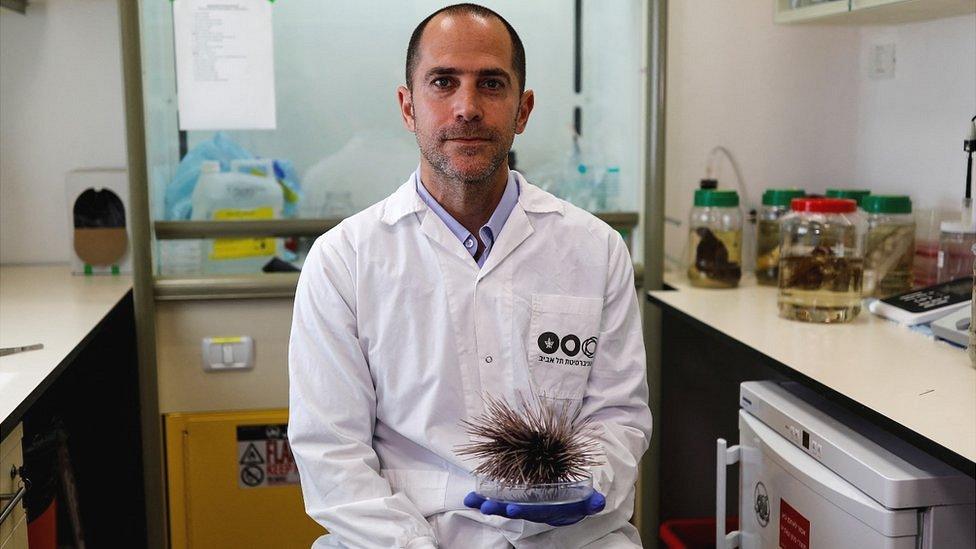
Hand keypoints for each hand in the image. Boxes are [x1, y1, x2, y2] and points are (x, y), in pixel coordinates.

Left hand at [463, 491, 605, 526]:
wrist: (571, 503)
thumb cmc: (577, 500)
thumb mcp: (587, 502)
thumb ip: (592, 502)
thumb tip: (598, 502)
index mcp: (549, 511)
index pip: (535, 512)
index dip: (523, 511)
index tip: (512, 509)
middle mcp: (534, 511)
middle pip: (514, 511)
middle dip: (500, 510)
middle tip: (486, 506)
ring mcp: (524, 506)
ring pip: (503, 507)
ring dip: (487, 504)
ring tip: (470, 500)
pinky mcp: (516, 499)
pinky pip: (499, 499)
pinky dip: (484, 498)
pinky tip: (469, 497)